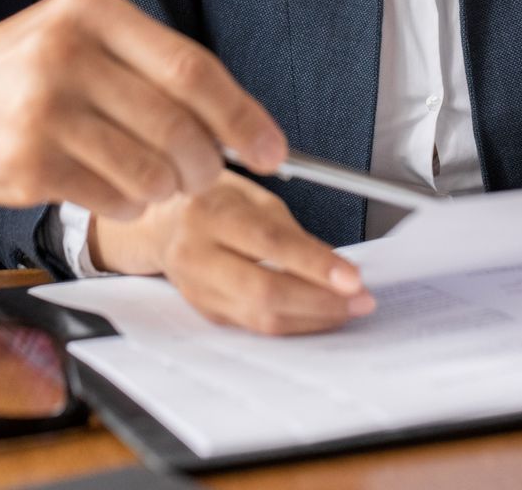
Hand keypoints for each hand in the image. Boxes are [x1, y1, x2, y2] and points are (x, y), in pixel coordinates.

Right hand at [0, 0, 287, 222]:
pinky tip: (108, 188)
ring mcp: (42, 108)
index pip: (192, 68)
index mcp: (92, 9)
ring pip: (150, 172)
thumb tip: (245, 129)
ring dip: (164, 190)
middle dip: (206, 165)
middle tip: (203, 177)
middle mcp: (66, 52)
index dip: (241, 116)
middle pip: (178, 127)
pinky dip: (127, 206)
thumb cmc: (29, 74)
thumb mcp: (85, 39)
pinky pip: (113, 199)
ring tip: (147, 180)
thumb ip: (157, 70)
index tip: (273, 152)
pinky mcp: (27, 162)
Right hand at [93, 172, 375, 335]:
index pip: (268, 243)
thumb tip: (335, 268)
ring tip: (348, 308)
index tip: (353, 277)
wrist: (160, 224)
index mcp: (209, 213)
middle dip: (321, 301)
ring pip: (262, 317)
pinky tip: (319, 312)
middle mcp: (196, 254)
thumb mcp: (251, 195)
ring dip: (314, 317)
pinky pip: (257, 327)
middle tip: (361, 299)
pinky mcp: (206, 313)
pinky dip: (295, 323)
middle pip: (264, 291)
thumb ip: (289, 231)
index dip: (314, 264)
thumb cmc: (213, 201)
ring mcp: (197, 290)